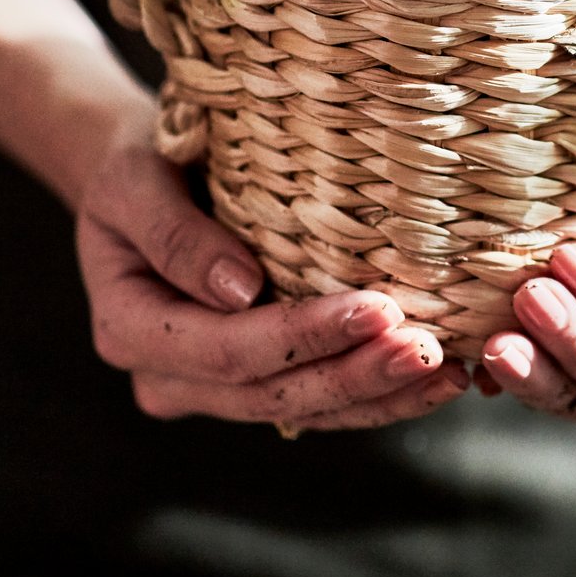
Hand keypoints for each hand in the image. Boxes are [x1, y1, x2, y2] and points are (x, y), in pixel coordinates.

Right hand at [74, 107, 468, 431]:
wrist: (138, 180)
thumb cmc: (135, 165)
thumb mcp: (135, 182)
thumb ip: (176, 236)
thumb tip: (241, 291)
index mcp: (129, 331)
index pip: (228, 350)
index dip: (303, 336)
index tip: (375, 309)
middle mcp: (167, 377)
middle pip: (271, 395)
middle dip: (355, 376)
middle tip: (427, 350)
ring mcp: (210, 390)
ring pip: (301, 410)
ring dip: (377, 397)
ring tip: (446, 373)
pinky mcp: (253, 380)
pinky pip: (315, 399)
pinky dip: (374, 394)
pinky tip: (431, 379)